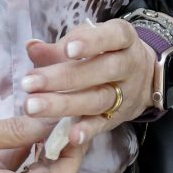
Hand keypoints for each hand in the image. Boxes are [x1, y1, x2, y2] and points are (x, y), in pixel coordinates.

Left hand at [20, 20, 155, 154]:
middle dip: (65, 77)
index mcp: (123, 39)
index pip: (114, 36)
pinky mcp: (118, 117)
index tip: (67, 49)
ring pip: (99, 99)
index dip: (93, 42)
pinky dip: (88, 131)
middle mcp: (129, 65)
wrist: (142, 78)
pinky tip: (70, 136)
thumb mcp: (88, 41)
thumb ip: (59, 46)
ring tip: (33, 107)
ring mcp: (126, 93)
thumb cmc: (106, 53)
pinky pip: (103, 125)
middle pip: (103, 70)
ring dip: (65, 104)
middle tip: (29, 83)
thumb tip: (32, 47)